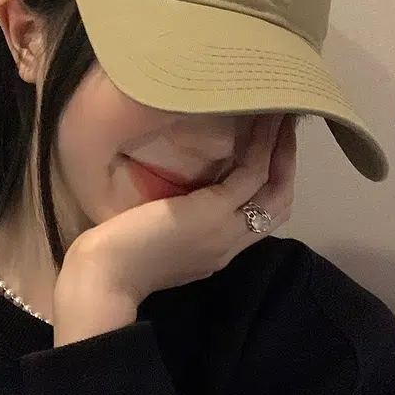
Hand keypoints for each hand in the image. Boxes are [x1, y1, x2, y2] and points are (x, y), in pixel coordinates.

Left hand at [61, 114, 296, 308]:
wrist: (106, 278)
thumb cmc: (121, 259)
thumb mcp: (165, 241)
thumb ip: (186, 222)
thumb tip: (189, 196)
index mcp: (220, 247)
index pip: (263, 215)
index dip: (274, 180)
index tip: (274, 149)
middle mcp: (232, 240)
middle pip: (280, 201)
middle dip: (288, 162)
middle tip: (288, 126)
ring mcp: (227, 227)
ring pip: (274, 186)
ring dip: (283, 148)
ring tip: (285, 115)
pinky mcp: (214, 212)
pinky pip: (251, 175)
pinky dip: (262, 148)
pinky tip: (264, 123)